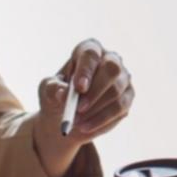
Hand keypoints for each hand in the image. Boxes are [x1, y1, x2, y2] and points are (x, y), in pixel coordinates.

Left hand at [33, 38, 134, 176]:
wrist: (69, 115)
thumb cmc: (58, 94)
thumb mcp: (48, 90)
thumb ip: (53, 89)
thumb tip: (63, 94)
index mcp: (89, 50)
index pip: (91, 54)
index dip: (86, 70)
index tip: (79, 88)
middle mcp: (111, 59)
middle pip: (112, 69)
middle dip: (96, 90)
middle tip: (78, 108)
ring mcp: (123, 78)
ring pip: (116, 92)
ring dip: (94, 110)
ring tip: (75, 122)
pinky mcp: (128, 98)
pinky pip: (119, 110)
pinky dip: (100, 121)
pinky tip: (85, 127)